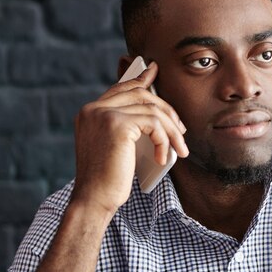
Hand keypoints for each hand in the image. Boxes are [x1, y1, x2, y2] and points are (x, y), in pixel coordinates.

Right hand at [71, 62, 188, 215]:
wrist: (93, 200)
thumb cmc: (107, 180)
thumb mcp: (117, 147)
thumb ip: (127, 126)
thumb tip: (153, 113)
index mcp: (89, 112)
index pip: (121, 88)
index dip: (140, 79)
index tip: (153, 71)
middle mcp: (93, 109)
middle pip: (140, 94)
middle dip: (166, 110)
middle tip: (181, 130)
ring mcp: (103, 114)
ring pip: (152, 109)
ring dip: (171, 130)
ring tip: (179, 149)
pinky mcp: (117, 125)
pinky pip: (154, 123)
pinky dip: (164, 140)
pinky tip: (162, 158)